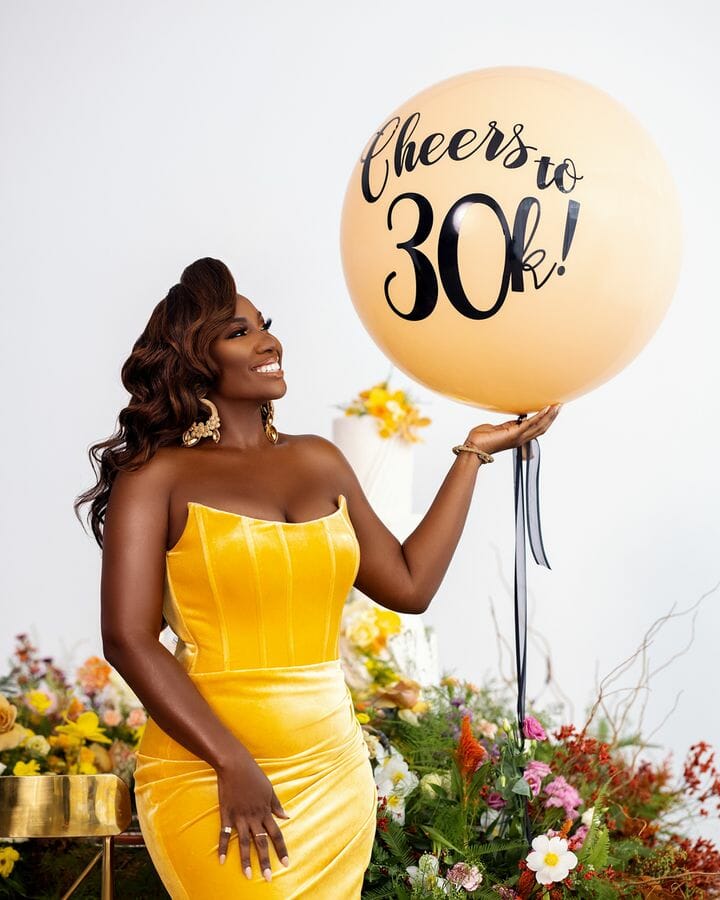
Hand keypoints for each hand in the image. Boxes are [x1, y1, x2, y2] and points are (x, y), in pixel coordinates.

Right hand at [216, 750, 290, 880]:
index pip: (276, 834)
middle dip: (265, 861)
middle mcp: (253, 817)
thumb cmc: (254, 775)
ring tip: (249, 875)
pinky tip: (222, 860)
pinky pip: (224, 834)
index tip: (285, 863)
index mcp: (265, 811)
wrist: (235, 765)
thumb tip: (287, 816)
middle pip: (261, 842)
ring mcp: (239, 817)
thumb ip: (276, 805)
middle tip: (268, 877)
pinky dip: (222, 847)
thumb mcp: (269, 789)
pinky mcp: (226, 815)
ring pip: (244, 843)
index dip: (281, 849)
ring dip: (246, 860)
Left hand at [464, 404, 560, 455]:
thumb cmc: (482, 438)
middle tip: (560, 406)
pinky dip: (539, 416)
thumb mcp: (499, 428)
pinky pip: (530, 423)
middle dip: (552, 417)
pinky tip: (545, 409)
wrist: (474, 447)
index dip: (546, 420)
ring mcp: (519, 437)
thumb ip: (509, 424)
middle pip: (543, 427)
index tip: (552, 410)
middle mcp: (521, 438)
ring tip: (557, 406)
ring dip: (550, 415)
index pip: (537, 428)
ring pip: (540, 426)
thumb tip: (516, 419)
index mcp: (518, 436)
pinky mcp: (514, 433)